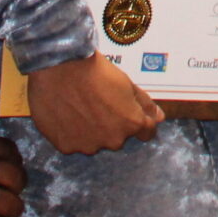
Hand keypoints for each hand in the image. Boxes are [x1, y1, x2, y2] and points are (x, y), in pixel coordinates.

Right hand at [27, 53, 161, 155]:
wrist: (58, 68)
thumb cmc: (94, 71)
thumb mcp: (126, 83)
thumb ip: (144, 103)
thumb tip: (159, 117)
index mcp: (132, 123)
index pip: (146, 132)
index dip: (140, 120)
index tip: (128, 112)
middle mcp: (113, 140)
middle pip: (119, 137)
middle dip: (113, 124)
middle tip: (99, 103)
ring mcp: (89, 146)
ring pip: (96, 141)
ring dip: (92, 130)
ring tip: (80, 107)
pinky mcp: (67, 147)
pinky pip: (74, 143)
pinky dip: (73, 133)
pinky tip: (67, 114)